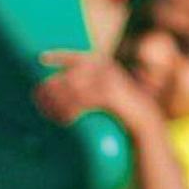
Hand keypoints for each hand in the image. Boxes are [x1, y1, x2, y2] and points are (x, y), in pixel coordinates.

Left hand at [34, 50, 160, 138]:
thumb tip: (61, 96)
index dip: (61, 55)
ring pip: (76, 85)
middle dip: (54, 85)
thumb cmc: (125, 122)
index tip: (41, 58)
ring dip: (60, 100)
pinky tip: (67, 120)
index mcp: (108, 69)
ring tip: (52, 115)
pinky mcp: (114, 97)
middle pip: (73, 72)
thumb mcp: (107, 104)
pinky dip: (72, 108)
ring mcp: (114, 82)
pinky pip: (85, 99)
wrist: (150, 132)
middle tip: (38, 99)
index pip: (81, 57)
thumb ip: (89, 96)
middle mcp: (111, 71)